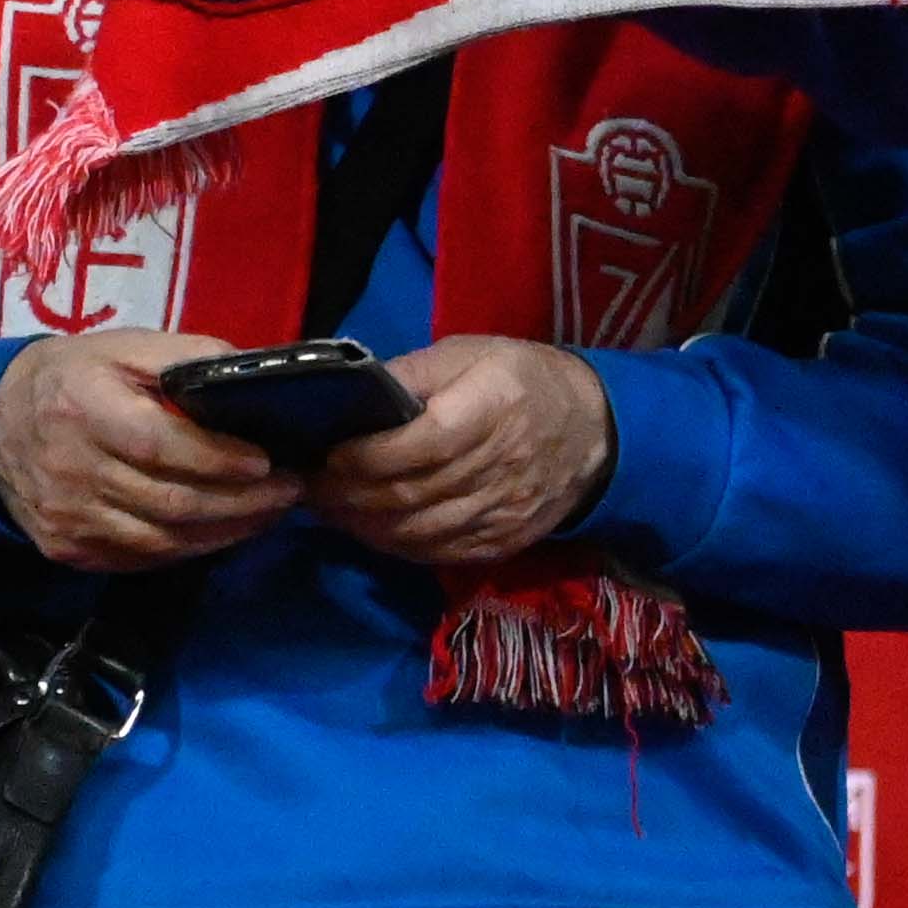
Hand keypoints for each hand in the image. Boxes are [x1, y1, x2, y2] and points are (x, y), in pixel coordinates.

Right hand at [0, 328, 303, 574]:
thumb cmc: (73, 378)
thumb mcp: (122, 347)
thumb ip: (185, 357)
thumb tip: (251, 374)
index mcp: (85, 409)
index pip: (159, 446)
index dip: (217, 459)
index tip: (267, 461)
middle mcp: (73, 471)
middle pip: (169, 502)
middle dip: (241, 502)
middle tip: (290, 491)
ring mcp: (69, 518)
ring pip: (162, 540)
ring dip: (226, 532)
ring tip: (270, 513)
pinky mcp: (68, 550)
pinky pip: (141, 560)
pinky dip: (191, 549)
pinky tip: (224, 531)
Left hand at [305, 337, 617, 571]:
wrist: (594, 430)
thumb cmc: (522, 380)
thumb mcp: (469, 354)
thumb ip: (411, 373)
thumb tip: (351, 393)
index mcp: (491, 409)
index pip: (419, 445)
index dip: (366, 457)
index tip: (327, 456)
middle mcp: (500, 466)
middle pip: (412, 494)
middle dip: (351, 496)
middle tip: (312, 489)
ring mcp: (504, 511)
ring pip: (420, 531)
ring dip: (366, 526)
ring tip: (333, 511)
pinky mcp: (505, 541)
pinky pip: (441, 553)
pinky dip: (398, 546)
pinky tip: (373, 529)